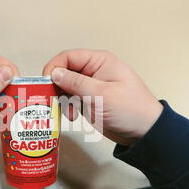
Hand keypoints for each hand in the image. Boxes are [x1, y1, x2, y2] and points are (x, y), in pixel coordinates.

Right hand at [43, 49, 162, 145]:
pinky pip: (70, 100)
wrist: (144, 132)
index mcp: (99, 61)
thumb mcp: (101, 94)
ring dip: (61, 100)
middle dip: (56, 87)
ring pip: (64, 87)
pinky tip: (72, 116)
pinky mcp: (89, 101)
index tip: (45, 83)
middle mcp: (93, 71)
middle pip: (64, 72)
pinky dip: (67, 107)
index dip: (54, 68)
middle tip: (54, 101)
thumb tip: (54, 73)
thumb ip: (75, 83)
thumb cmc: (130, 109)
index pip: (68, 57)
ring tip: (69, 112)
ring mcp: (90, 87)